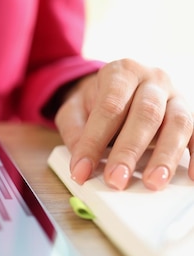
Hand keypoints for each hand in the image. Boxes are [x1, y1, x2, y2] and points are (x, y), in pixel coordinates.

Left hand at [55, 58, 193, 190]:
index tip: (82, 170)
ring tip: (152, 183)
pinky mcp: (189, 114)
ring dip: (165, 156)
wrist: (114, 88)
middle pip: (146, 114)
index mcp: (122, 72)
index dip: (93, 141)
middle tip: (116, 180)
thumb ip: (74, 131)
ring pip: (178, 123)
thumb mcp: (73, 109)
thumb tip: (81, 162)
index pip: (109, 106)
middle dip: (129, 151)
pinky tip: (191, 176)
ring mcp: (175, 96)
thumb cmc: (94, 101)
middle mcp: (153, 80)